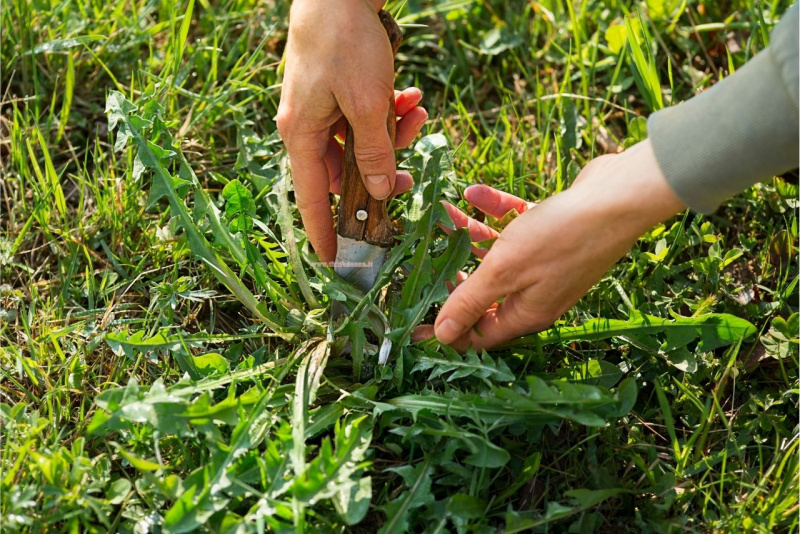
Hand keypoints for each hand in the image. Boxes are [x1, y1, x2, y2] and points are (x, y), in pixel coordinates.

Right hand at [276, 0, 427, 261]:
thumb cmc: (345, 43)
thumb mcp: (368, 105)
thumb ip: (374, 153)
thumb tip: (377, 191)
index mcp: (301, 135)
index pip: (310, 198)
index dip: (322, 231)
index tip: (333, 260)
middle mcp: (306, 127)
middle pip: (344, 172)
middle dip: (381, 172)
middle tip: (411, 177)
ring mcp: (320, 110)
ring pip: (361, 144)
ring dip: (393, 136)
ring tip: (416, 113)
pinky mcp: (335, 93)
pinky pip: (363, 118)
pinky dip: (388, 113)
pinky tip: (411, 97)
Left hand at [434, 139, 685, 350]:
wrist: (618, 197)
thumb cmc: (562, 237)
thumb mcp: (505, 272)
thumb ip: (471, 301)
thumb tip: (442, 336)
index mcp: (525, 312)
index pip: (478, 334)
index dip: (446, 329)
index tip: (414, 319)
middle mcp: (535, 293)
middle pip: (483, 293)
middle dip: (452, 274)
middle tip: (424, 258)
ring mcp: (545, 262)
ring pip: (495, 254)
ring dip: (468, 235)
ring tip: (442, 213)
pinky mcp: (551, 231)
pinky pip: (514, 225)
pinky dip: (494, 211)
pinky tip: (473, 192)